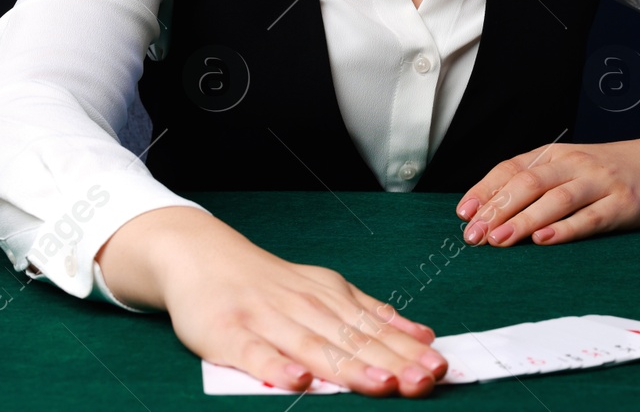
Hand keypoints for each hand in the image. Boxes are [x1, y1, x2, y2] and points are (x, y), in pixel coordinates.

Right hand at [96, 207, 446, 396]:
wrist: (200, 255)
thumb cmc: (267, 282)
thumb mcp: (323, 289)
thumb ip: (368, 313)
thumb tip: (420, 335)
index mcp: (329, 299)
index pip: (375, 329)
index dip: (407, 350)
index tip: (438, 367)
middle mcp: (303, 307)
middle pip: (353, 340)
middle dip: (392, 363)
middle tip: (424, 381)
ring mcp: (267, 320)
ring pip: (315, 348)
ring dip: (351, 368)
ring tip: (383, 385)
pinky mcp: (230, 334)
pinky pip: (257, 355)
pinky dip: (278, 368)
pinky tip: (301, 382)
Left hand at [454, 137, 639, 246]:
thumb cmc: (604, 172)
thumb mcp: (566, 168)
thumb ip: (532, 183)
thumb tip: (485, 209)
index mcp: (555, 154)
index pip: (512, 168)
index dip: (485, 190)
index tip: (464, 213)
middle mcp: (574, 164)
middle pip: (529, 183)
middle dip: (498, 209)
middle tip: (476, 234)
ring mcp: (599, 183)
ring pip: (556, 199)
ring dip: (524, 220)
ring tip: (500, 239)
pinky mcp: (621, 205)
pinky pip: (590, 217)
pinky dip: (565, 229)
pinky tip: (544, 240)